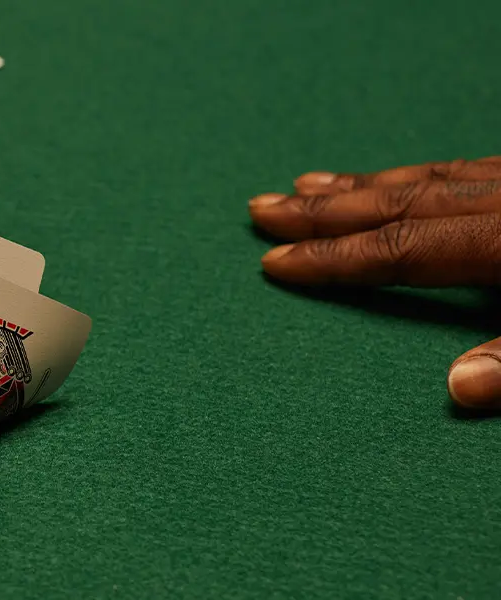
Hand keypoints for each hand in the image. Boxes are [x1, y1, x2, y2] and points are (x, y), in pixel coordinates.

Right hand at [248, 157, 500, 408]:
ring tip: (308, 183)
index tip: (274, 262)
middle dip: (324, 210)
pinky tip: (404, 178)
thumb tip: (457, 387)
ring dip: (363, 185)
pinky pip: (466, 168)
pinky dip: (419, 174)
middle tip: (260, 207)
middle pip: (400, 204)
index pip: (402, 250)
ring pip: (431, 178)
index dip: (333, 258)